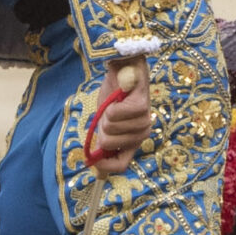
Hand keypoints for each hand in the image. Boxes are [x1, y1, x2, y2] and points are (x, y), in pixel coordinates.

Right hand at [88, 57, 151, 176]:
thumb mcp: (104, 122)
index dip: (104, 166)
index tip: (91, 158)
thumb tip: (92, 166)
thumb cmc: (114, 96)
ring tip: (115, 103)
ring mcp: (144, 121)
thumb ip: (102, 142)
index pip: (121, 165)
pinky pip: (114, 114)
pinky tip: (118, 96)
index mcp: (134, 141)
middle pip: (110, 145)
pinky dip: (110, 104)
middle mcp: (142, 135)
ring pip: (111, 128)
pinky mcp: (142, 107)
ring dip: (106, 114)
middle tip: (109, 113)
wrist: (124, 69)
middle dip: (101, 128)